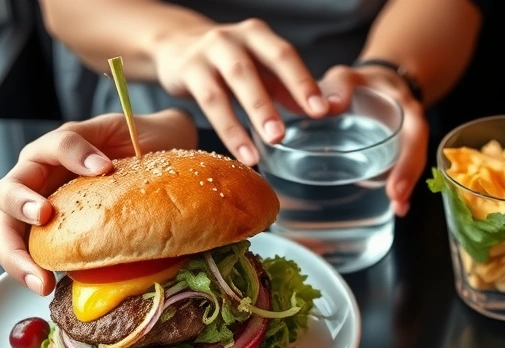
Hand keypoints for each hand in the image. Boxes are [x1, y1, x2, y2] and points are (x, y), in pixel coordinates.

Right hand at [0, 109, 197, 295]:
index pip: (55, 147)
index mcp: (57, 149)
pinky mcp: (46, 237)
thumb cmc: (136, 144)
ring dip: (15, 254)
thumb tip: (102, 167)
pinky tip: (45, 286)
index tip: (103, 168)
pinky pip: (25, 253)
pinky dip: (28, 270)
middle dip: (19, 206)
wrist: (153, 155)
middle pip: (7, 192)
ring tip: (39, 279)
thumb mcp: (125, 130)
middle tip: (42, 218)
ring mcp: (37, 208)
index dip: (73, 154)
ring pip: (4, 229)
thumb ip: (108, 141)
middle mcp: (39, 178)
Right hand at [152, 19, 327, 165]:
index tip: (321, 111)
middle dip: (269, 104)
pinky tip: (244, 153)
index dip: (303, 82)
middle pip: (252, 70)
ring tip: (265, 149)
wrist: (178, 45)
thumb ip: (290, 90)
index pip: (284, 56)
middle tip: (283, 136)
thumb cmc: (231, 62)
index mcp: (258, 36)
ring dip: (248, 117)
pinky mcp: (187, 70)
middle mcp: (232, 39)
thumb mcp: (262, 70)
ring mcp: (207, 53)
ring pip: (229, 86)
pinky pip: (209, 103)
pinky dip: (229, 131)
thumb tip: (326, 112)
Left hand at [318, 65, 427, 216]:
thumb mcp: (348, 76)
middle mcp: (411, 127)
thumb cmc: (362, 84)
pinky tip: (395, 208)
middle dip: (408, 178)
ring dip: (407, 188)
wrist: (378, 84)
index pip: (413, 134)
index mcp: (404, 108)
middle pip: (417, 154)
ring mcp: (406, 141)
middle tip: (397, 200)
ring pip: (412, 166)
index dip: (407, 162)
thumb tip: (327, 107)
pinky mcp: (397, 152)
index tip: (395, 188)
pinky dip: (400, 190)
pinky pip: (403, 171)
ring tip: (398, 209)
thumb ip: (338, 86)